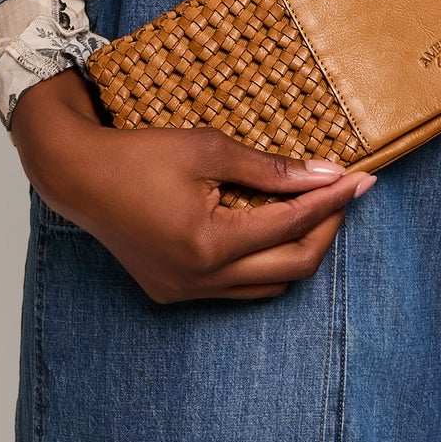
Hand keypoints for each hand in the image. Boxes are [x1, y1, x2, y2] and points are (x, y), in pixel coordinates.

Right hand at [9, 68, 374, 302]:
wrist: (78, 176)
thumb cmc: (138, 155)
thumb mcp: (210, 148)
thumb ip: (272, 168)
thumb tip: (326, 174)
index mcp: (210, 244)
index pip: (293, 225)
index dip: (333, 201)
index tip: (362, 179)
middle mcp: (200, 279)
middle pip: (293, 265)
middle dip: (326, 228)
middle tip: (343, 193)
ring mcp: (185, 292)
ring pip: (267, 284)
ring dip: (296, 250)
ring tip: (309, 209)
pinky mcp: (172, 292)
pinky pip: (236, 288)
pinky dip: (262, 262)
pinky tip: (266, 228)